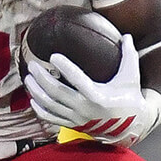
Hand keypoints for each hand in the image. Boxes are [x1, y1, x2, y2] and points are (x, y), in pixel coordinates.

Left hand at [24, 33, 160, 147]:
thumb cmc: (130, 98)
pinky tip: (33, 99)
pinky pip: (52, 119)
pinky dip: (40, 110)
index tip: (53, 56)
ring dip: (37, 92)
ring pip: (51, 106)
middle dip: (42, 79)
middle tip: (33, 65)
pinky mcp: (74, 125)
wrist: (131, 125)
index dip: (65, 67)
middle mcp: (85, 109)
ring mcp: (78, 118)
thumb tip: (126, 35)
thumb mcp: (132, 77)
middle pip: (57, 93)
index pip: (77, 80)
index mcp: (98, 96)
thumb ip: (129, 55)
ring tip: (28, 78)